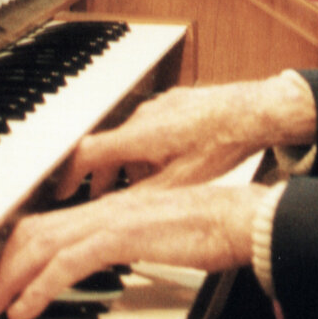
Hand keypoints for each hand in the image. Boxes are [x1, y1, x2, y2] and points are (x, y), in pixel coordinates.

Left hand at [0, 182, 267, 318]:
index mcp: (110, 210)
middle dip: (2, 269)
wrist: (241, 220)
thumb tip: (108, 267)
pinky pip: (67, 264)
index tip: (3, 282)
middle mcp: (103, 210)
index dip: (17, 252)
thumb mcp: (158, 241)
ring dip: (11, 281)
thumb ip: (130, 249)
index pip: (48, 224)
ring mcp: (111, 221)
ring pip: (41, 245)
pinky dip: (39, 288)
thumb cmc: (212, 231)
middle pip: (32, 231)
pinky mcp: (121, 238)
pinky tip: (25, 311)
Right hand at [54, 72, 316, 200]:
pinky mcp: (177, 103)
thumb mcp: (181, 182)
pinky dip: (148, 148)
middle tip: (97, 196)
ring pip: (130, 138)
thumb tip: (119, 215)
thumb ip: (144, 197)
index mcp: (138, 136)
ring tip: (137, 186)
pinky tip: (166, 164)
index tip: (63, 191)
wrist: (255, 110)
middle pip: (107, 147)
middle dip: (100, 174)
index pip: (87, 153)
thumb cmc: (222, 143)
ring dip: (127, 162)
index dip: (70, 175)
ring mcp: (160, 106)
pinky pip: (151, 128)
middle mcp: (144, 117)